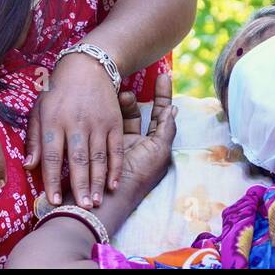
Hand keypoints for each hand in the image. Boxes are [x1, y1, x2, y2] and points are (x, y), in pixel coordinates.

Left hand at [24, 51, 123, 208]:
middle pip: (78, 160)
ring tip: (95, 202)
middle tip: (81, 209)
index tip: (53, 201)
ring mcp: (97, 123)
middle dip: (80, 187)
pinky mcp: (114, 121)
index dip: (52, 181)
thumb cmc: (58, 91)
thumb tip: (28, 166)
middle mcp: (76, 123)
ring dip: (97, 182)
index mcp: (54, 122)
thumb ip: (34, 139)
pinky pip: (116, 148)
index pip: (52, 157)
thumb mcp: (39, 110)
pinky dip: (116, 167)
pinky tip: (113, 184)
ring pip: (98, 157)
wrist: (88, 67)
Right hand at [117, 72, 176, 193]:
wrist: (107, 198)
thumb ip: (166, 130)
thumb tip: (173, 108)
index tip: (163, 75)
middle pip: (139, 114)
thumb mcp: (158, 152)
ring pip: (121, 117)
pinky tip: (105, 98)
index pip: (162, 115)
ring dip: (121, 104)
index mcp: (154, 146)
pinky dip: (107, 110)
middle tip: (127, 91)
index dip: (163, 95)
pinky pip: (106, 124)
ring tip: (117, 94)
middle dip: (134, 100)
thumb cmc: (138, 175)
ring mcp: (118, 145)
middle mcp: (137, 145)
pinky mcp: (100, 146)